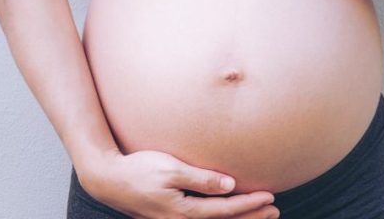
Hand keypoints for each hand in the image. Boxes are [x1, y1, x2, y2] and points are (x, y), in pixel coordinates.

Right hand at [78, 149, 279, 218]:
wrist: (108, 180)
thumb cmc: (139, 169)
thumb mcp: (171, 169)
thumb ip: (201, 179)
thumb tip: (230, 185)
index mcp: (183, 211)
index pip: (225, 210)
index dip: (249, 204)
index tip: (270, 196)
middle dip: (251, 217)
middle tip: (275, 210)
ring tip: (262, 214)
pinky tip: (231, 215)